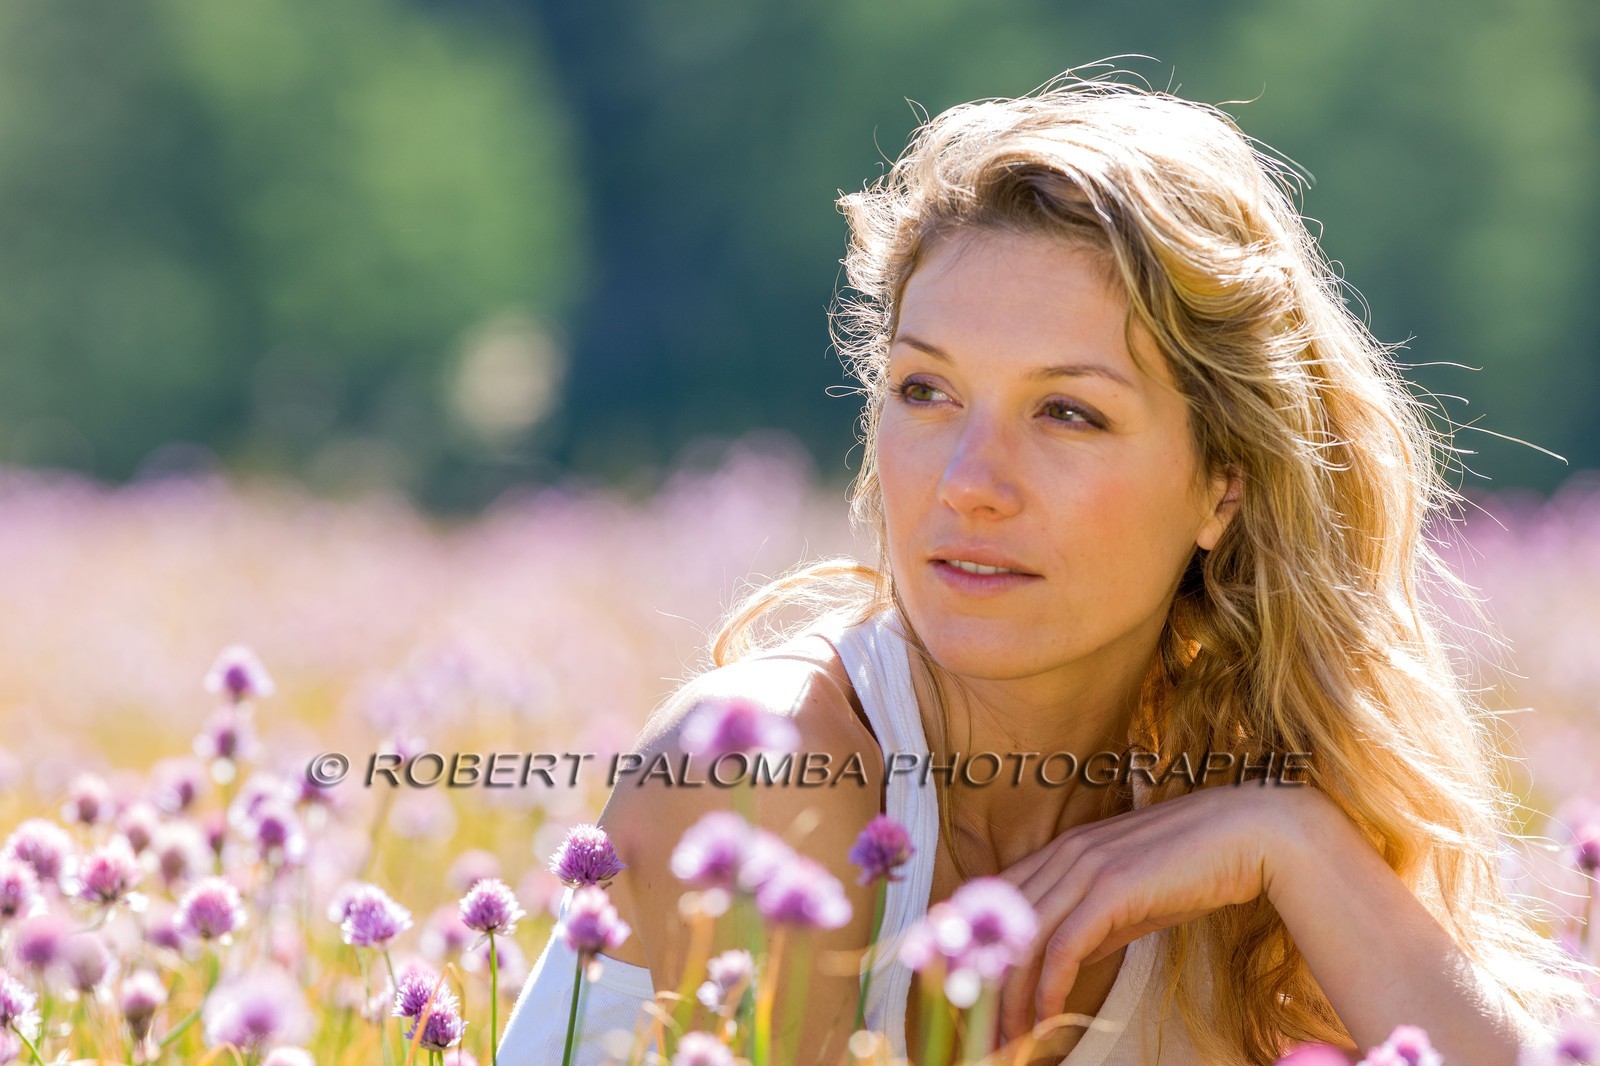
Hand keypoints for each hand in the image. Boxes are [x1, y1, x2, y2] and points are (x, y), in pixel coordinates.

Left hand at [993, 782, 1329, 1041]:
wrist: (1249, 835)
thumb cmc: (1194, 867)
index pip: (997, 897)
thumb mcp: (1131, 895)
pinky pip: (1063, 948)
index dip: (977, 942)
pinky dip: (1049, 988)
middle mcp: (1065, 853)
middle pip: (1002, 923)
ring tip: (1011, 1035)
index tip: (971, 985)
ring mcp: (1085, 867)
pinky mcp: (1111, 890)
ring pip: (1025, 939)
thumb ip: (1092, 919)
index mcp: (1064, 849)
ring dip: (1012, 995)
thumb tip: (1062, 959)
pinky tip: (1048, 1017)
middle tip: (982, 1024)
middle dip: (985, 979)